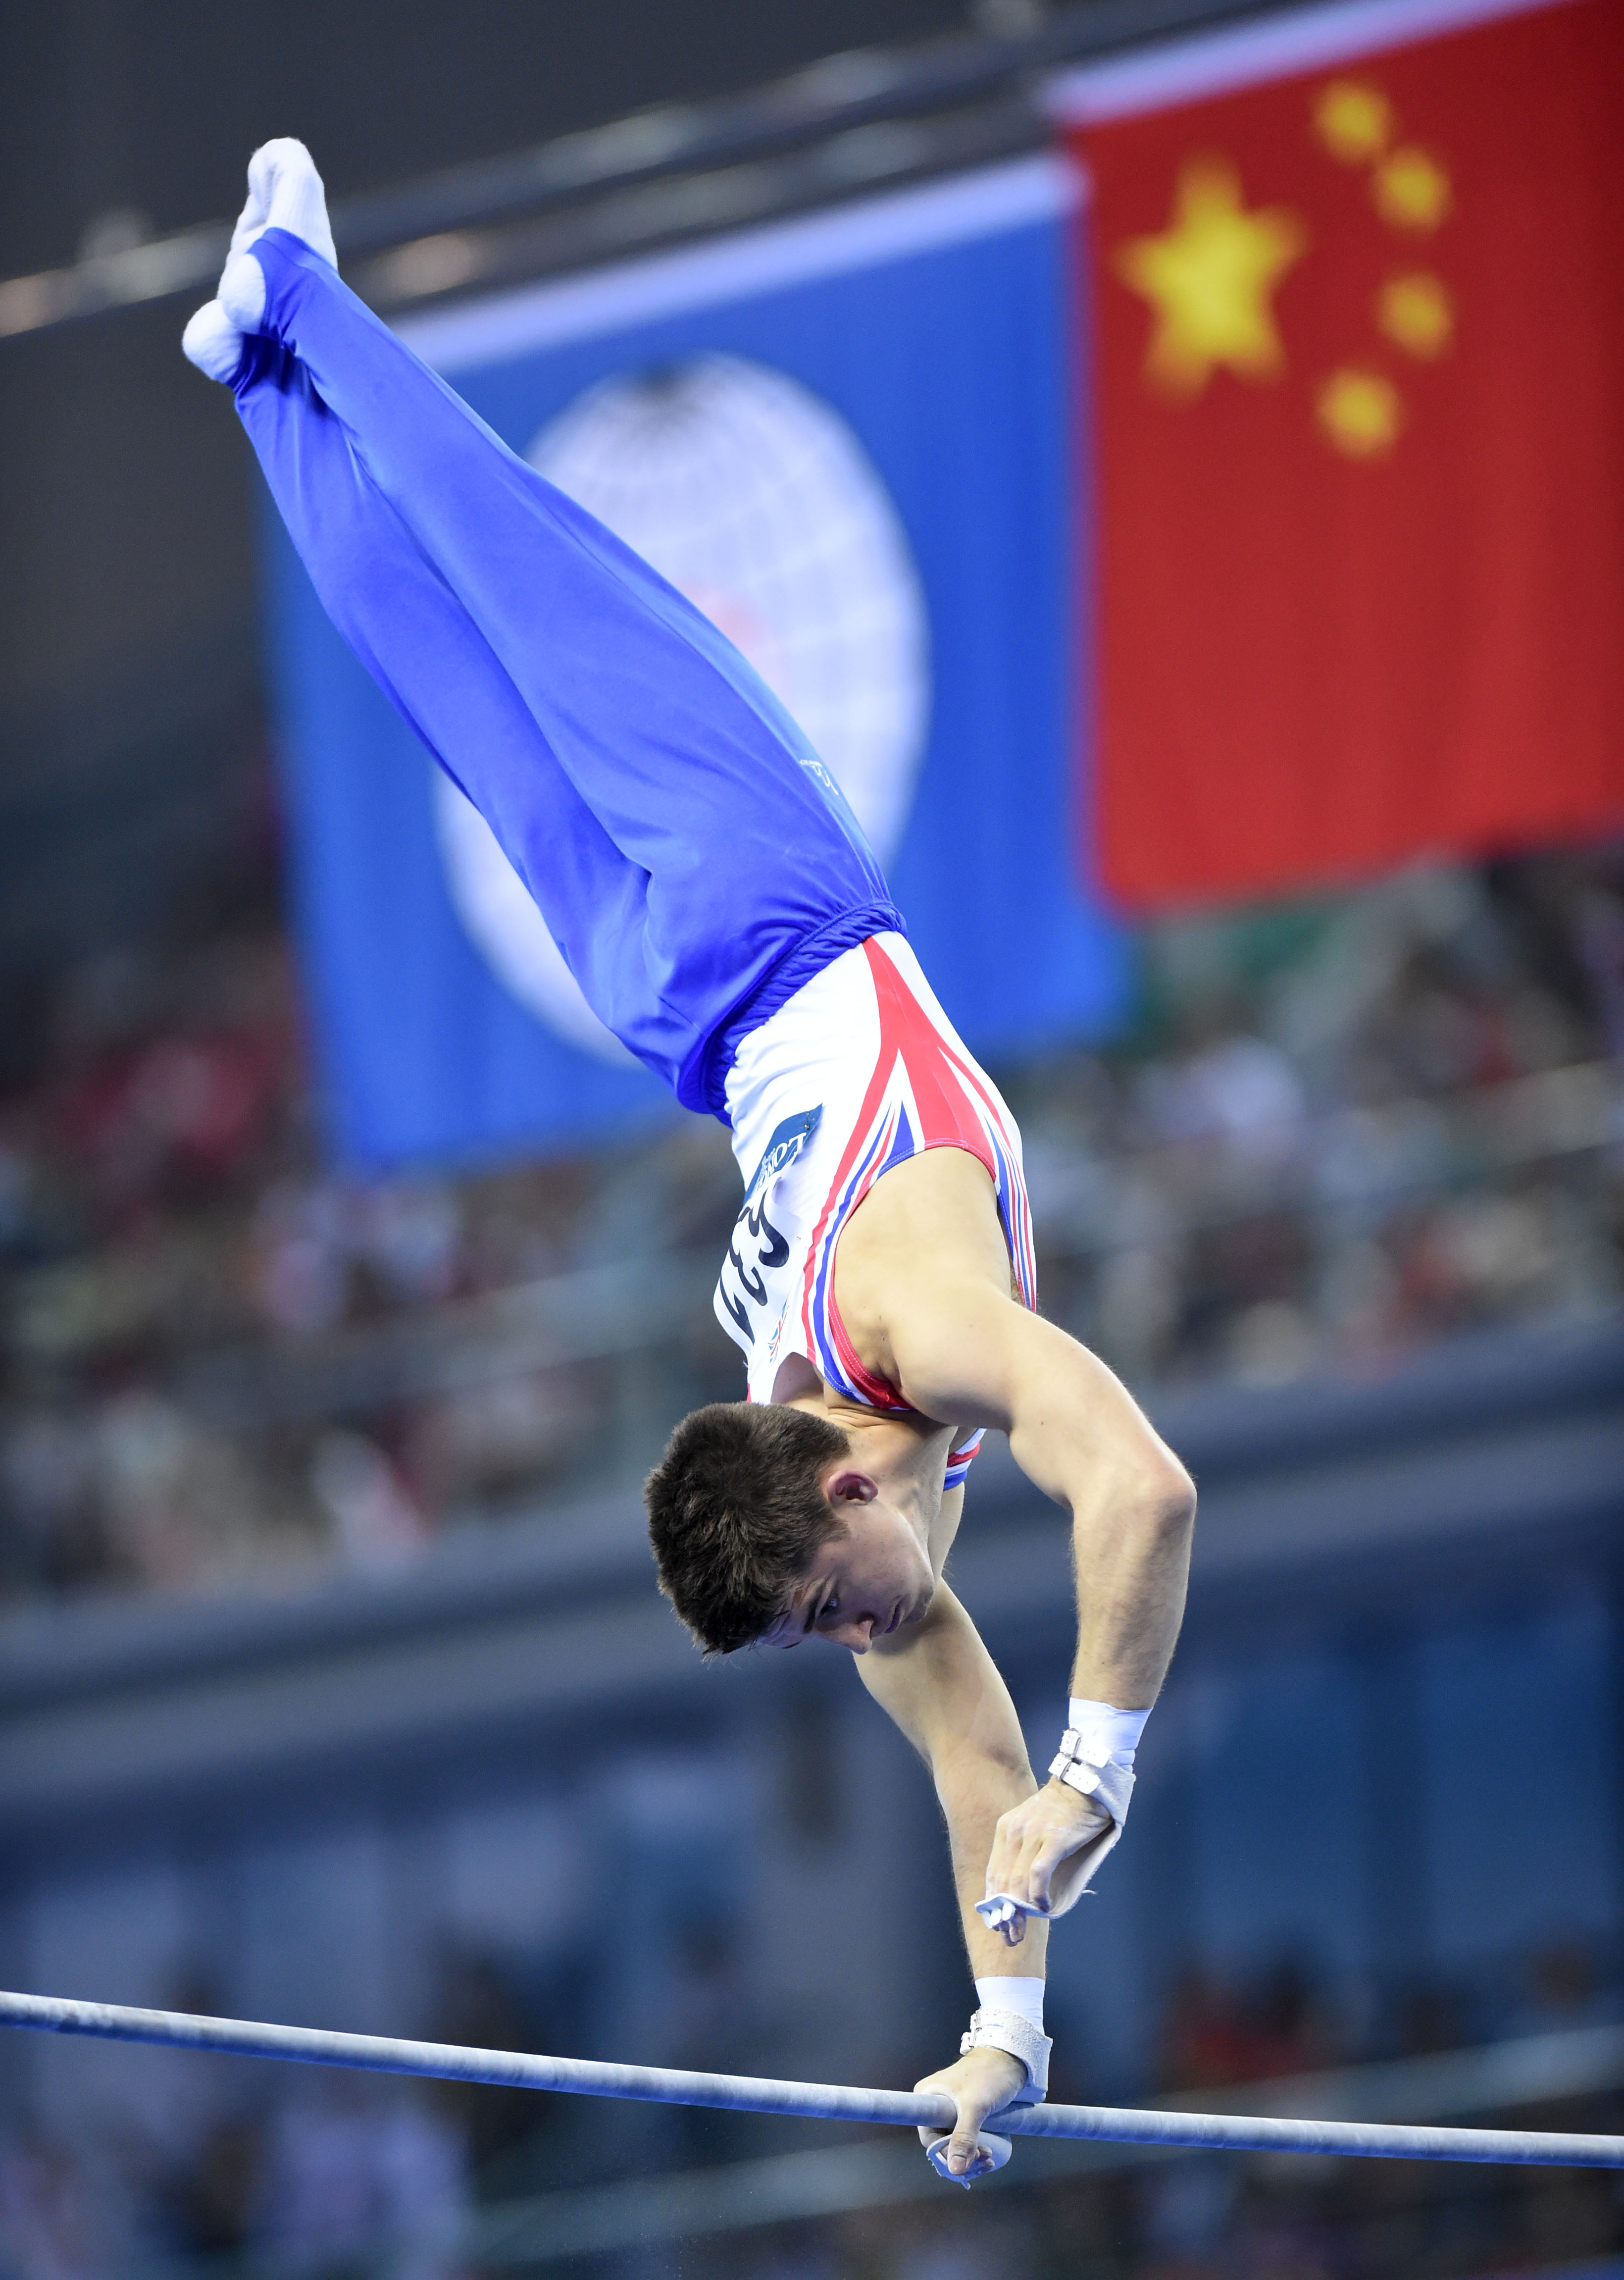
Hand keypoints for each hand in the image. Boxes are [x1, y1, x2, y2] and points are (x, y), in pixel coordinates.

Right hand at [914, 2045, 1025, 2181]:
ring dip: (972, 2158)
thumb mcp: (975, 2106)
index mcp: (926, 2097)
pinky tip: (989, 2155)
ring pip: (956, 2145)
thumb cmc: (990, 2074)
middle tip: (985, 2160)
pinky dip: (976, 2151)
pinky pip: (966, 2140)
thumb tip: (955, 2170)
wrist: (1012, 2058)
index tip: (967, 2162)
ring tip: (990, 2158)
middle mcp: (935, 2105)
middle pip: (943, 2145)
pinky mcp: (966, 2114)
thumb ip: (964, 2137)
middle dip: (963, 2159)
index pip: (929, 2139)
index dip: (947, 2156)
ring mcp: (951, 2110)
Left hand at [983, 1778, 1112, 1945]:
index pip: (993, 1873)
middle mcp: (1014, 1831)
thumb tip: (1018, 1886)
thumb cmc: (1060, 1811)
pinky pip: (1038, 1874)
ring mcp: (1033, 1835)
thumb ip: (1022, 1849)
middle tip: (1010, 1936)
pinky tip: (1043, 1907)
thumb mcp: (1031, 1824)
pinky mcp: (1054, 1840)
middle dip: (1005, 1913)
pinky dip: (1038, 1895)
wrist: (1083, 1786)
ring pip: (1018, 1881)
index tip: (997, 1924)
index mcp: (1005, 1829)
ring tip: (1022, 1929)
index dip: (994, 1902)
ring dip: (1019, 1911)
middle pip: (1003, 1881)